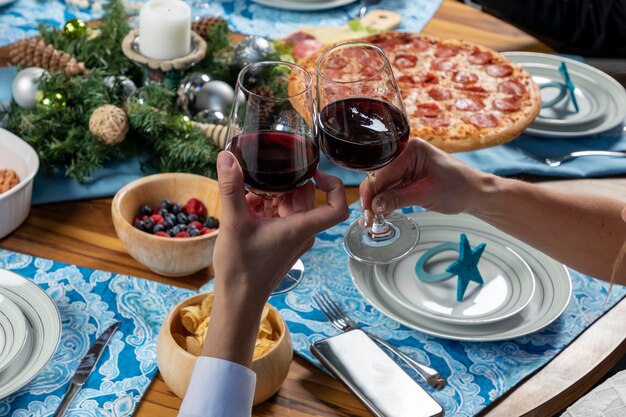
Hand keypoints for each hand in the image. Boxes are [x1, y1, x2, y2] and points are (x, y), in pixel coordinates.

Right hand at [213, 151, 348, 302]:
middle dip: (286, 183)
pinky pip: (281, 217)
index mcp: (301, 227)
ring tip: (248, 192)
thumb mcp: (234, 222)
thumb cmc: (242, 268)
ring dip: (272, 195)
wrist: (238, 300)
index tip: (314, 171)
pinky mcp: (281, 243)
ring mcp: (292, 238)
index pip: (337, 206)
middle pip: (307, 197)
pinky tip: (246, 205)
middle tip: (263, 175)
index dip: (334, 185)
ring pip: (291, 205)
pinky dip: (266, 208)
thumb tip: (227, 156)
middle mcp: (303, 232)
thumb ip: (231, 187)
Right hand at [360, 138, 492, 223]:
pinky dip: (387, 201)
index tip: (367, 209)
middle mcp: (406, 153)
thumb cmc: (459, 188)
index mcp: (411, 149)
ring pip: (384, 184)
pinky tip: (381, 212)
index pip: (383, 171)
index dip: (373, 192)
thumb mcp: (426, 194)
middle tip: (368, 217)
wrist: (476, 193)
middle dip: (373, 198)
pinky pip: (392, 188)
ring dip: (378, 201)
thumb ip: (397, 198)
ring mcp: (407, 164)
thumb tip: (375, 206)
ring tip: (373, 219)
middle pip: (380, 177)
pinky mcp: (409, 176)